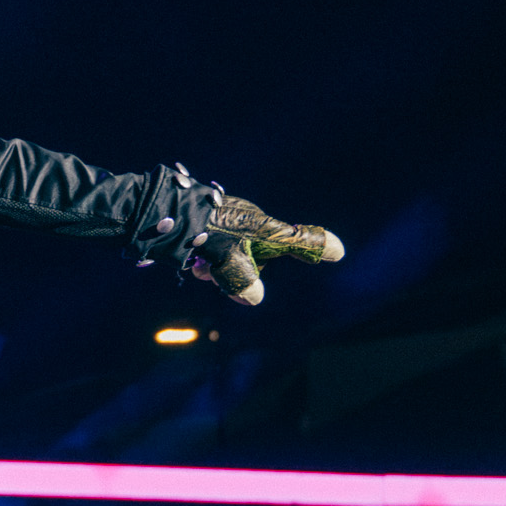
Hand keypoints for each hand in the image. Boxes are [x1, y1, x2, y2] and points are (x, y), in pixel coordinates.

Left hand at [189, 197, 342, 306]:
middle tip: (218, 281)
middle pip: (260, 254)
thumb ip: (243, 280)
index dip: (318, 248)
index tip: (338, 252)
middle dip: (243, 271)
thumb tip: (254, 297)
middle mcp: (252, 221)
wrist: (167, 208)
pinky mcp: (213, 219)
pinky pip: (219, 244)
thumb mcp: (225, 260)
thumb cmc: (202, 231)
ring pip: (235, 252)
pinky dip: (209, 258)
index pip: (298, 240)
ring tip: (200, 270)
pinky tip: (192, 263)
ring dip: (220, 268)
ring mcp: (232, 218)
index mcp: (263, 228)